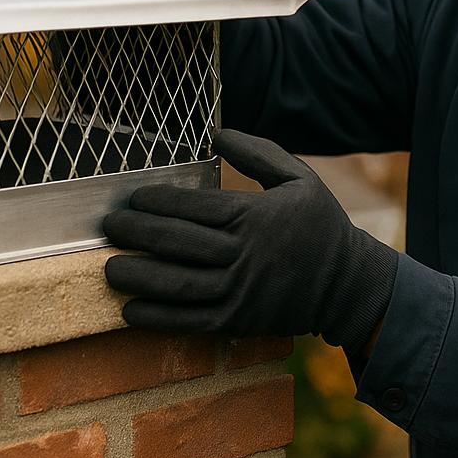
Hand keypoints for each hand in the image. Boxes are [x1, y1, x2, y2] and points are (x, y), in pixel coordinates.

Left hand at [102, 129, 398, 352]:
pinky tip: (130, 311)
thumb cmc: (320, 224)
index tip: (133, 199)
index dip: (157, 202)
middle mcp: (243, 254)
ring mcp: (239, 292)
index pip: (194, 207)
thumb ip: (258, 151)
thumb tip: (217, 134)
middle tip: (110, 227)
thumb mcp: (299, 177)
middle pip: (178, 243)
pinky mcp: (238, 321)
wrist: (347, 283)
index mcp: (255, 216)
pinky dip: (157, 319)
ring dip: (138, 278)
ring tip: (110, 268)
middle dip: (136, 234)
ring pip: (177, 285)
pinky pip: (190, 322)